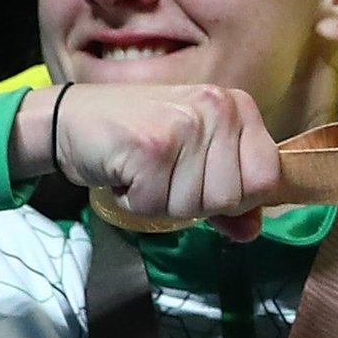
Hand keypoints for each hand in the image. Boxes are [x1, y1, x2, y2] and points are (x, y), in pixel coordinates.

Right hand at [9, 83, 280, 241]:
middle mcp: (217, 107)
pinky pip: (156, 205)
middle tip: (163, 174)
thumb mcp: (192, 160)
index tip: (200, 181)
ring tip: (143, 170)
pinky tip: (125, 171)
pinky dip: (134, 200)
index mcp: (237, 107)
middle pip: (231, 198)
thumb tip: (252, 231)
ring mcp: (184, 124)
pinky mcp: (150, 146)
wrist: (72, 117)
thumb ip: (227, 196)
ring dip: (160, 202)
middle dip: (192, 202)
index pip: (266, 177)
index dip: (235, 197)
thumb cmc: (138, 138)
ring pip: (193, 206)